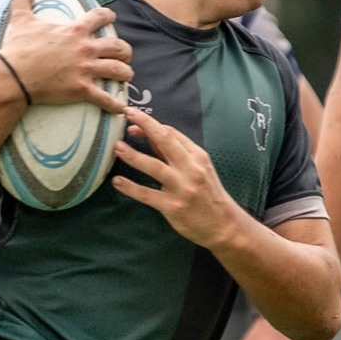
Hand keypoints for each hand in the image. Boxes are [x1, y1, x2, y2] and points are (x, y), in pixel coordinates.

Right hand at [0, 0, 131, 111]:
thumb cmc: (17, 49)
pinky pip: (106, 98)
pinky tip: (122, 108)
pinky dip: (116, 105)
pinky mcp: (82, 89)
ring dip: (125, 73)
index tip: (111, 18)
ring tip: (126, 75)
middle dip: (125, 51)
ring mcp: (85, 70)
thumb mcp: (20, 20)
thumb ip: (24, 1)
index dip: (108, 16)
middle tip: (124, 54)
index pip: (100, 17)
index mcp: (75, 30)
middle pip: (118, 47)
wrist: (13, 77)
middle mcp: (85, 48)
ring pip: (118, 70)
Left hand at [109, 107, 245, 247]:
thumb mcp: (199, 169)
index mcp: (198, 156)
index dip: (151, 124)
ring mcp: (182, 188)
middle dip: (145, 125)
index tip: (134, 120)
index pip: (172, 133)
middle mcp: (191, 169)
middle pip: (165, 141)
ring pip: (154, 166)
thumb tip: (150, 135)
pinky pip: (148, 195)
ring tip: (117, 148)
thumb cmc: (208, 194)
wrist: (223, 225)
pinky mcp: (173, 207)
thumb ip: (176, 153)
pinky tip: (117, 182)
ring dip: (134, 156)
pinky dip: (131, 188)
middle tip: (126, 114)